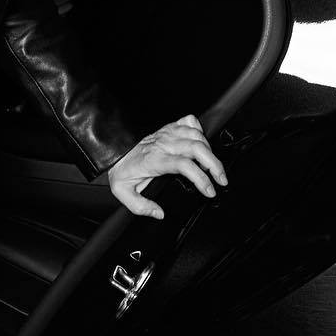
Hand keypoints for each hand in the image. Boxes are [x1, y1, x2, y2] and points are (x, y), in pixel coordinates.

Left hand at [106, 114, 226, 218]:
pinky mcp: (169, 128)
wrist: (114, 152)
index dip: (201, 178)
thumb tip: (159, 213)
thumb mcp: (123, 193)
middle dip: (215, 164)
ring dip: (210, 150)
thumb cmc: (122, 170)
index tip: (209, 190)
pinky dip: (200, 130)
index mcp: (155, 160)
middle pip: (197, 148)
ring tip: (213, 166)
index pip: (184, 165)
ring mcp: (167, 134)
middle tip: (221, 179)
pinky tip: (201, 142)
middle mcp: (163, 144)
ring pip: (197, 135)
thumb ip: (141, 206)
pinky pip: (189, 122)